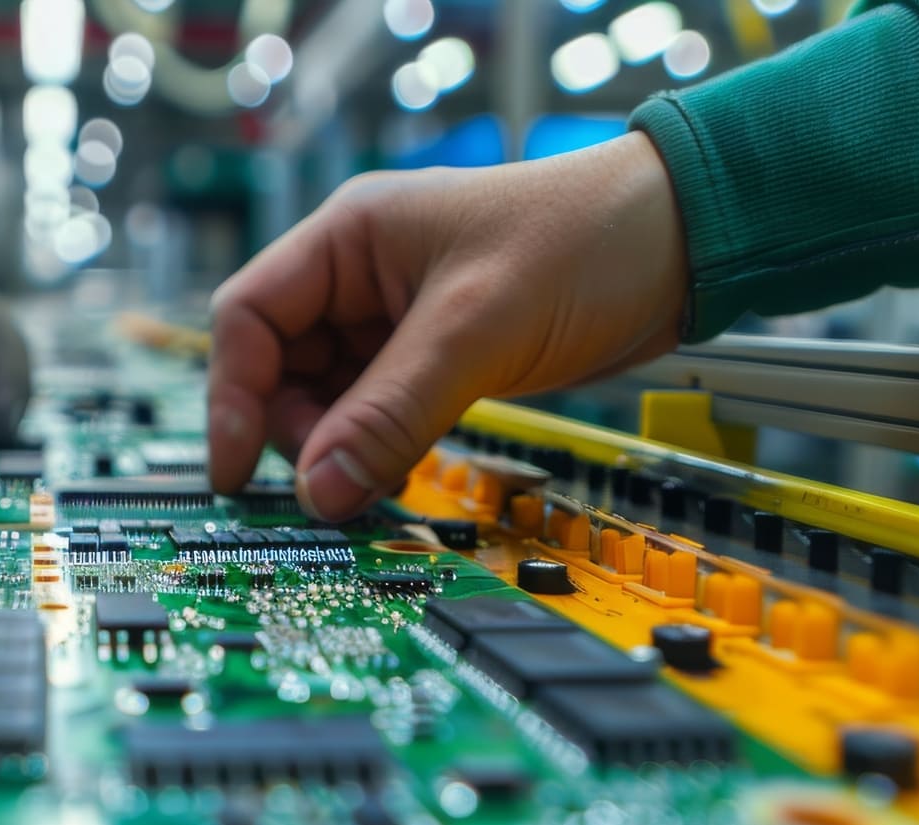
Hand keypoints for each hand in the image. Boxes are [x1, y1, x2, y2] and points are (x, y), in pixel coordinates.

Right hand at [208, 133, 688, 519]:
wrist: (685, 243)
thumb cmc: (586, 239)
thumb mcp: (477, 330)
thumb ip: (391, 414)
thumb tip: (320, 491)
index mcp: (349, 238)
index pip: (249, 319)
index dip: (233, 397)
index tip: (238, 471)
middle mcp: (360, 277)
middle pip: (280, 369)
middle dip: (298, 431)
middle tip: (333, 481)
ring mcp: (396, 320)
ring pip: (328, 399)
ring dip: (341, 447)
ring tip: (374, 480)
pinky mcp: (436, 356)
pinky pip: (378, 413)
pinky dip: (380, 448)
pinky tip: (399, 472)